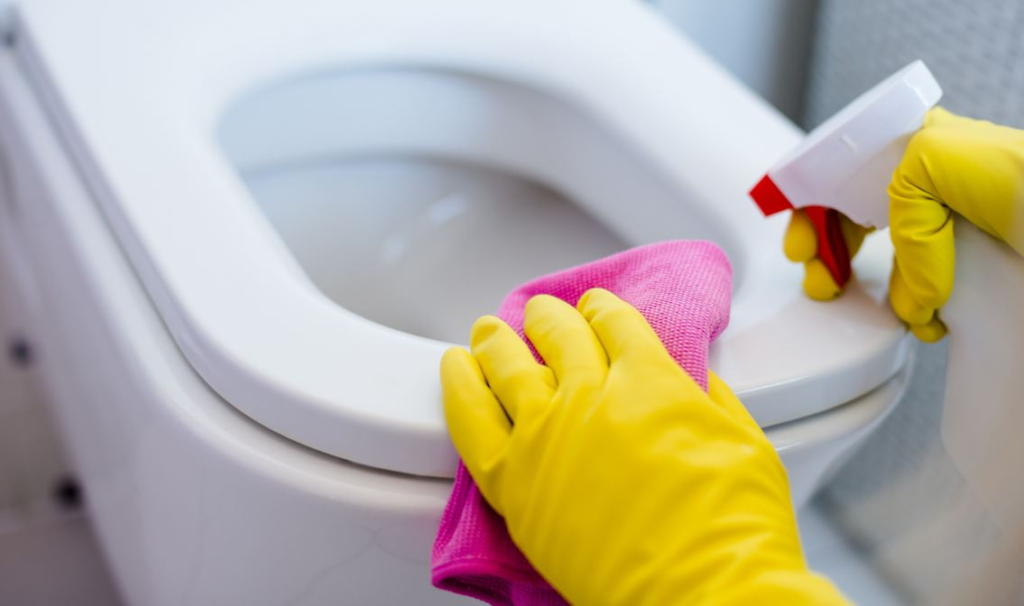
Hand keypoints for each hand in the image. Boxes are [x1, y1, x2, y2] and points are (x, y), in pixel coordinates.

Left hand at [441, 289, 847, 604]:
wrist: (703, 592)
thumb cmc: (735, 527)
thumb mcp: (745, 441)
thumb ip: (709, 400)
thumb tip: (691, 382)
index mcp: (649, 379)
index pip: (616, 324)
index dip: (603, 310)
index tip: (595, 308)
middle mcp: (590, 396)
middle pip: (558, 336)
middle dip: (549, 319)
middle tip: (541, 313)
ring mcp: (546, 436)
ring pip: (507, 367)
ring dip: (496, 341)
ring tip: (487, 330)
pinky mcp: (514, 482)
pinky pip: (471, 421)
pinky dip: (458, 387)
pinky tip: (454, 368)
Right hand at [784, 108, 1023, 341]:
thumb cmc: (1022, 176)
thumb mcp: (932, 161)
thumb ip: (895, 206)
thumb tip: (910, 284)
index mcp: (918, 151)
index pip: (843, 177)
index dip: (812, 210)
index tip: (800, 243)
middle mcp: (933, 189)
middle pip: (855, 221)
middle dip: (828, 252)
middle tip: (821, 279)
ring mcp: (952, 231)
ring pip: (889, 263)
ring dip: (873, 289)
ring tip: (872, 301)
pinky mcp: (976, 270)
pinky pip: (925, 293)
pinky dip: (915, 311)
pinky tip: (920, 317)